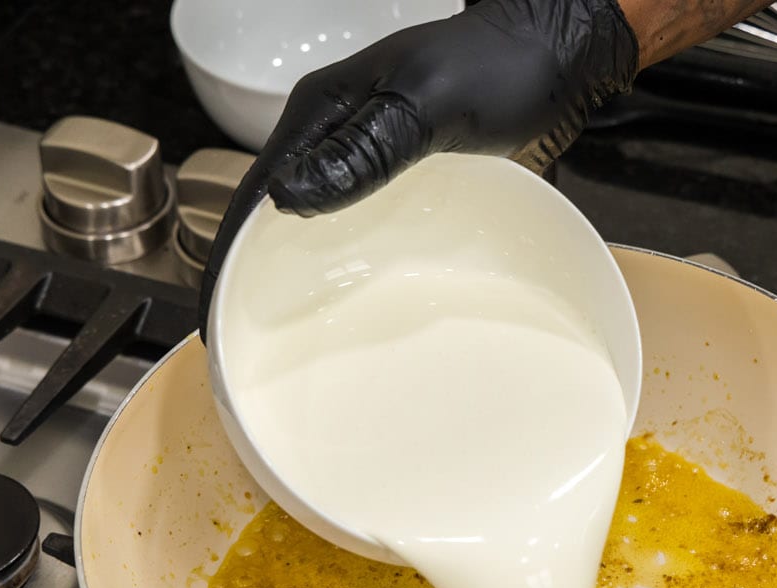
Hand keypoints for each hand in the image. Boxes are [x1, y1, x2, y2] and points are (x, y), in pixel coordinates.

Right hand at [199, 0, 638, 329]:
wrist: (561, 57)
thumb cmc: (501, 66)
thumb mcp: (427, 105)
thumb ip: (363, 149)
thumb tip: (286, 197)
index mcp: (322, 113)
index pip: (255, 194)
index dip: (228, 257)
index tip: (215, 319)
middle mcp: (339, 137)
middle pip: (280, 215)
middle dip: (256, 275)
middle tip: (246, 343)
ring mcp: (377, 161)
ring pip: (324, 228)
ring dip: (305, 276)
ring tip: (293, 339)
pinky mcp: (414, 184)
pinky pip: (370, 232)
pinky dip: (356, 268)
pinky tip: (363, 305)